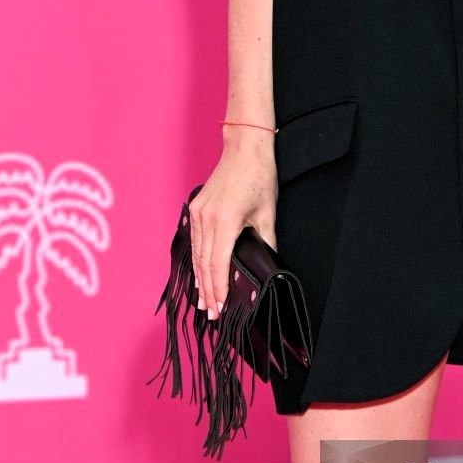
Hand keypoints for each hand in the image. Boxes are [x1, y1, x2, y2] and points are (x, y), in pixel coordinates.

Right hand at [189, 129, 276, 318]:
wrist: (244, 148)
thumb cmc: (259, 176)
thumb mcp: (268, 213)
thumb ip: (265, 241)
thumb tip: (266, 265)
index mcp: (225, 221)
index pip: (219, 264)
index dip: (219, 289)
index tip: (219, 308)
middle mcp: (206, 218)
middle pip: (204, 263)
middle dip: (207, 291)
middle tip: (210, 314)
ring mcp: (197, 212)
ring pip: (196, 254)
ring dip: (200, 279)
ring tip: (203, 301)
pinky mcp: (195, 208)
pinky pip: (194, 241)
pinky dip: (196, 261)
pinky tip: (199, 275)